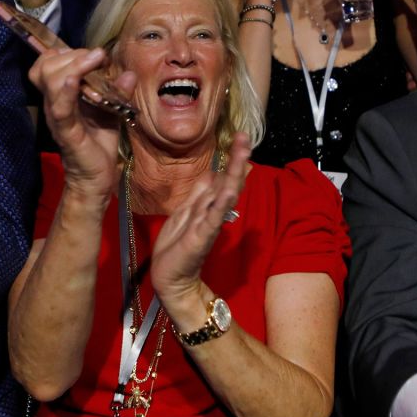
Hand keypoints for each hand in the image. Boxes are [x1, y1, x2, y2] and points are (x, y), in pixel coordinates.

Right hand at [29, 46, 135, 202]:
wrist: (97, 179)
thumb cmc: (99, 145)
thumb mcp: (111, 111)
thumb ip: (118, 92)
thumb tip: (129, 73)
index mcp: (63, 95)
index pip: (49, 63)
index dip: (68, 52)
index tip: (95, 55)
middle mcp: (55, 102)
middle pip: (46, 66)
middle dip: (72, 54)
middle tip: (95, 58)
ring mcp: (58, 116)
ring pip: (49, 79)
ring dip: (73, 65)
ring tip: (93, 62)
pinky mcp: (66, 131)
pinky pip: (60, 107)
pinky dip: (66, 90)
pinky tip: (75, 80)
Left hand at [151, 133, 252, 316]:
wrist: (170, 278)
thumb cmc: (176, 246)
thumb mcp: (186, 212)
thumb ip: (200, 194)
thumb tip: (214, 172)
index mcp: (206, 206)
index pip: (222, 178)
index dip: (230, 160)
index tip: (241, 139)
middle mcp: (212, 212)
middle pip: (227, 182)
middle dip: (236, 160)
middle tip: (246, 138)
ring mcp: (208, 224)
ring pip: (224, 195)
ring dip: (233, 175)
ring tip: (243, 155)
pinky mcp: (202, 237)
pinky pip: (214, 218)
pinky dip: (223, 204)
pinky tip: (231, 190)